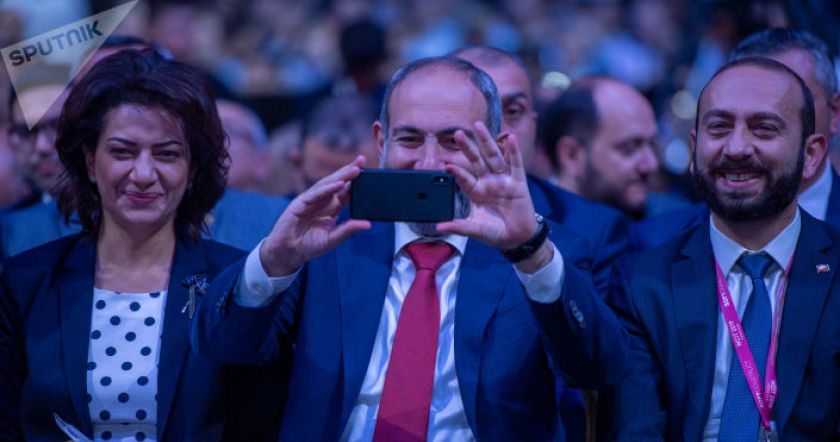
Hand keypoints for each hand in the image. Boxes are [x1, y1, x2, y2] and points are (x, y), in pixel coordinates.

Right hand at [260, 156, 370, 275]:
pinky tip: (339, 184)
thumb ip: (348, 230)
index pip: (346, 191)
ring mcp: (311, 200)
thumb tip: (368, 224)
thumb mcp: (332, 239)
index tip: (369, 171)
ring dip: (341, 176)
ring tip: (355, 169)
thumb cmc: (309, 245)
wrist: (288, 253)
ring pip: (327, 184)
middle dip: (350, 171)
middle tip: (362, 160)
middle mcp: (323, 201)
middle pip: (338, 182)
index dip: (356, 181)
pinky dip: (327, 189)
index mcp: (332, 207)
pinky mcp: (300, 203)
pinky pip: (316, 194)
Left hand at [436, 121, 538, 250]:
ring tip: (479, 126)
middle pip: (477, 160)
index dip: (457, 171)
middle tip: (457, 133)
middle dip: (468, 147)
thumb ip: (459, 226)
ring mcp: (503, 181)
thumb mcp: (475, 229)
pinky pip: (516, 164)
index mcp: (476, 192)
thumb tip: (438, 227)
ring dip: (487, 141)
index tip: (447, 165)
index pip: (464, 178)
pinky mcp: (518, 183)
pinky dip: (514, 151)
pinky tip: (510, 138)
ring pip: (494, 157)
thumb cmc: (495, 233)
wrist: (517, 239)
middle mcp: (488, 182)